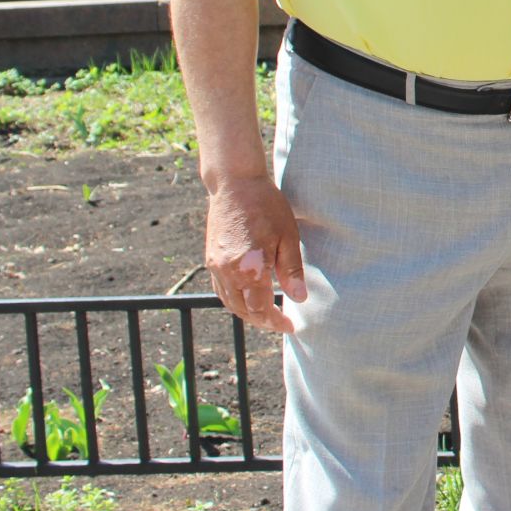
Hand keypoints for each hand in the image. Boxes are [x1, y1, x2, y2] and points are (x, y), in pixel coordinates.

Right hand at [204, 173, 305, 332]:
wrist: (235, 184)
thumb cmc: (266, 206)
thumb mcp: (288, 236)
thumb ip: (292, 271)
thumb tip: (300, 299)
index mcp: (250, 268)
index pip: (261, 308)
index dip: (276, 321)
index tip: (290, 326)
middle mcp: (228, 271)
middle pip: (243, 310)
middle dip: (262, 321)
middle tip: (280, 322)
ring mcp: (215, 266)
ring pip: (229, 302)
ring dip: (247, 313)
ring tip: (266, 314)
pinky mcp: (210, 259)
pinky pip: (220, 289)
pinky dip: (234, 300)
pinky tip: (247, 298)